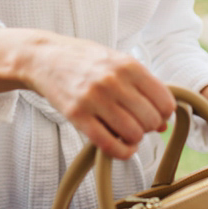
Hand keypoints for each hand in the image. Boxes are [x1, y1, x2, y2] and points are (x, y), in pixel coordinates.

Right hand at [23, 34, 174, 159]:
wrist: (42, 57)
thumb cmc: (83, 59)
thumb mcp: (115, 62)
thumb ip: (141, 88)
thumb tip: (164, 124)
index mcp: (127, 64)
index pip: (164, 101)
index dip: (163, 113)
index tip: (154, 114)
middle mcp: (112, 80)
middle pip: (150, 120)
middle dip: (148, 127)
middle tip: (137, 122)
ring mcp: (93, 98)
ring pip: (133, 134)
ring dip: (134, 139)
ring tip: (125, 131)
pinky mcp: (77, 115)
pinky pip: (110, 145)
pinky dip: (121, 151)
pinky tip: (119, 144)